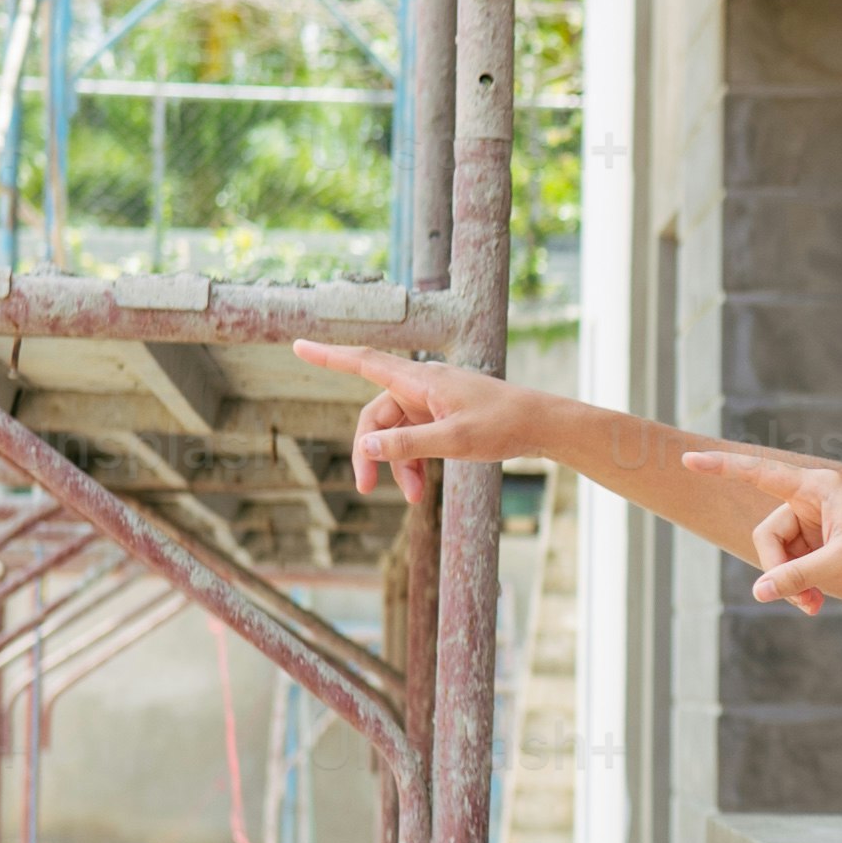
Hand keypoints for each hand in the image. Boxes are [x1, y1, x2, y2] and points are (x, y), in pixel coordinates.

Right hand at [293, 341, 552, 495]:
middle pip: (377, 415)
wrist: (542, 425)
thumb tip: (366, 446)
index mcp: (421, 380)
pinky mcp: (444, 416)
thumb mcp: (453, 440)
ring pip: (396, 432)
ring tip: (412, 497)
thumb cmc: (502, 425)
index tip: (299, 345)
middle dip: (370, 451)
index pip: (364, 362)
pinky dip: (413, 461)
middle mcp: (422, 386)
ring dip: (396, 464)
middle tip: (364, 488)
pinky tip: (419, 488)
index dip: (329, 356)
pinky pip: (415, 438)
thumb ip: (407, 445)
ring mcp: (433, 401)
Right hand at [715, 457, 841, 634]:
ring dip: (791, 584)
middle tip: (798, 597)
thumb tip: (759, 592)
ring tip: (813, 606)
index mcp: (818, 487)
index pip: (760, 473)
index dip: (722, 467)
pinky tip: (816, 605)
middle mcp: (813, 501)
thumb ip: (798, 576)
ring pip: (779, 555)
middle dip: (777, 568)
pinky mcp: (821, 546)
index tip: (687, 459)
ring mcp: (816, 525)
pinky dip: (800, 587)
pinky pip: (793, 567)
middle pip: (768, 534)